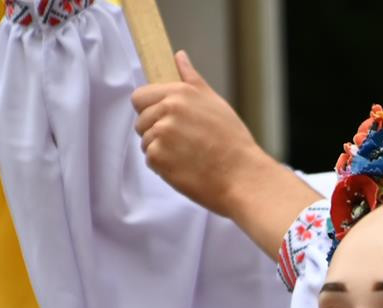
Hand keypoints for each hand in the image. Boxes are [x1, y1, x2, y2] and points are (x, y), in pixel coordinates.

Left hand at [132, 51, 270, 219]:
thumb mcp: (215, 102)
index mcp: (180, 93)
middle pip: (141, 121)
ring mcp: (161, 133)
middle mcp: (168, 109)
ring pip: (145, 141)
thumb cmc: (233, 142)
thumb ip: (191, 80)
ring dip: (161, 150)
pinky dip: (164, 166)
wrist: (242, 175)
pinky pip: (150, 160)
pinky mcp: (158, 157)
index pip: (140, 96)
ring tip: (188, 155)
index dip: (151, 109)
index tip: (167, 120)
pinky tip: (186, 166)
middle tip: (184, 142)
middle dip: (156, 131)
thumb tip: (179, 57)